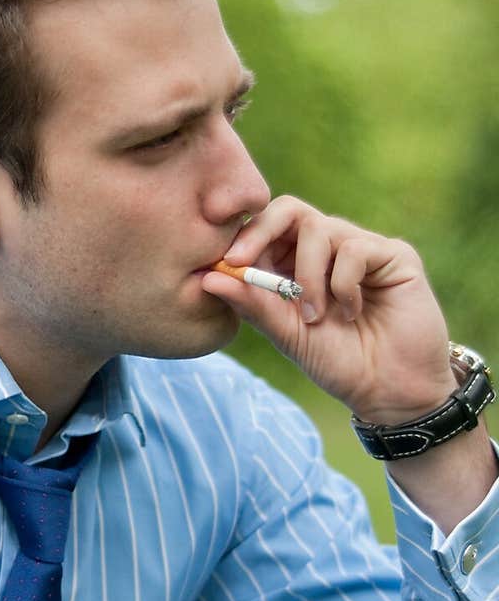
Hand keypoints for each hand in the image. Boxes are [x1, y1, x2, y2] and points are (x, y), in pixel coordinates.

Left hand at [201, 196, 455, 424]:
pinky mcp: (394, 255)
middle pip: (290, 210)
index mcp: (297, 264)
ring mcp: (361, 248)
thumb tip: (207, 278)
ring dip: (307, 276)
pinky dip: (343, 284)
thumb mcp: (287, 334)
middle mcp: (329, 249)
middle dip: (262, 231)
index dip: (244, 236)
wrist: (388, 391)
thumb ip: (253, 304)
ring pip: (319, 229)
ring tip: (316, 315)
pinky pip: (355, 249)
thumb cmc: (338, 363)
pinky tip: (351, 313)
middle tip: (244, 259)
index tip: (227, 260)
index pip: (266, 227)